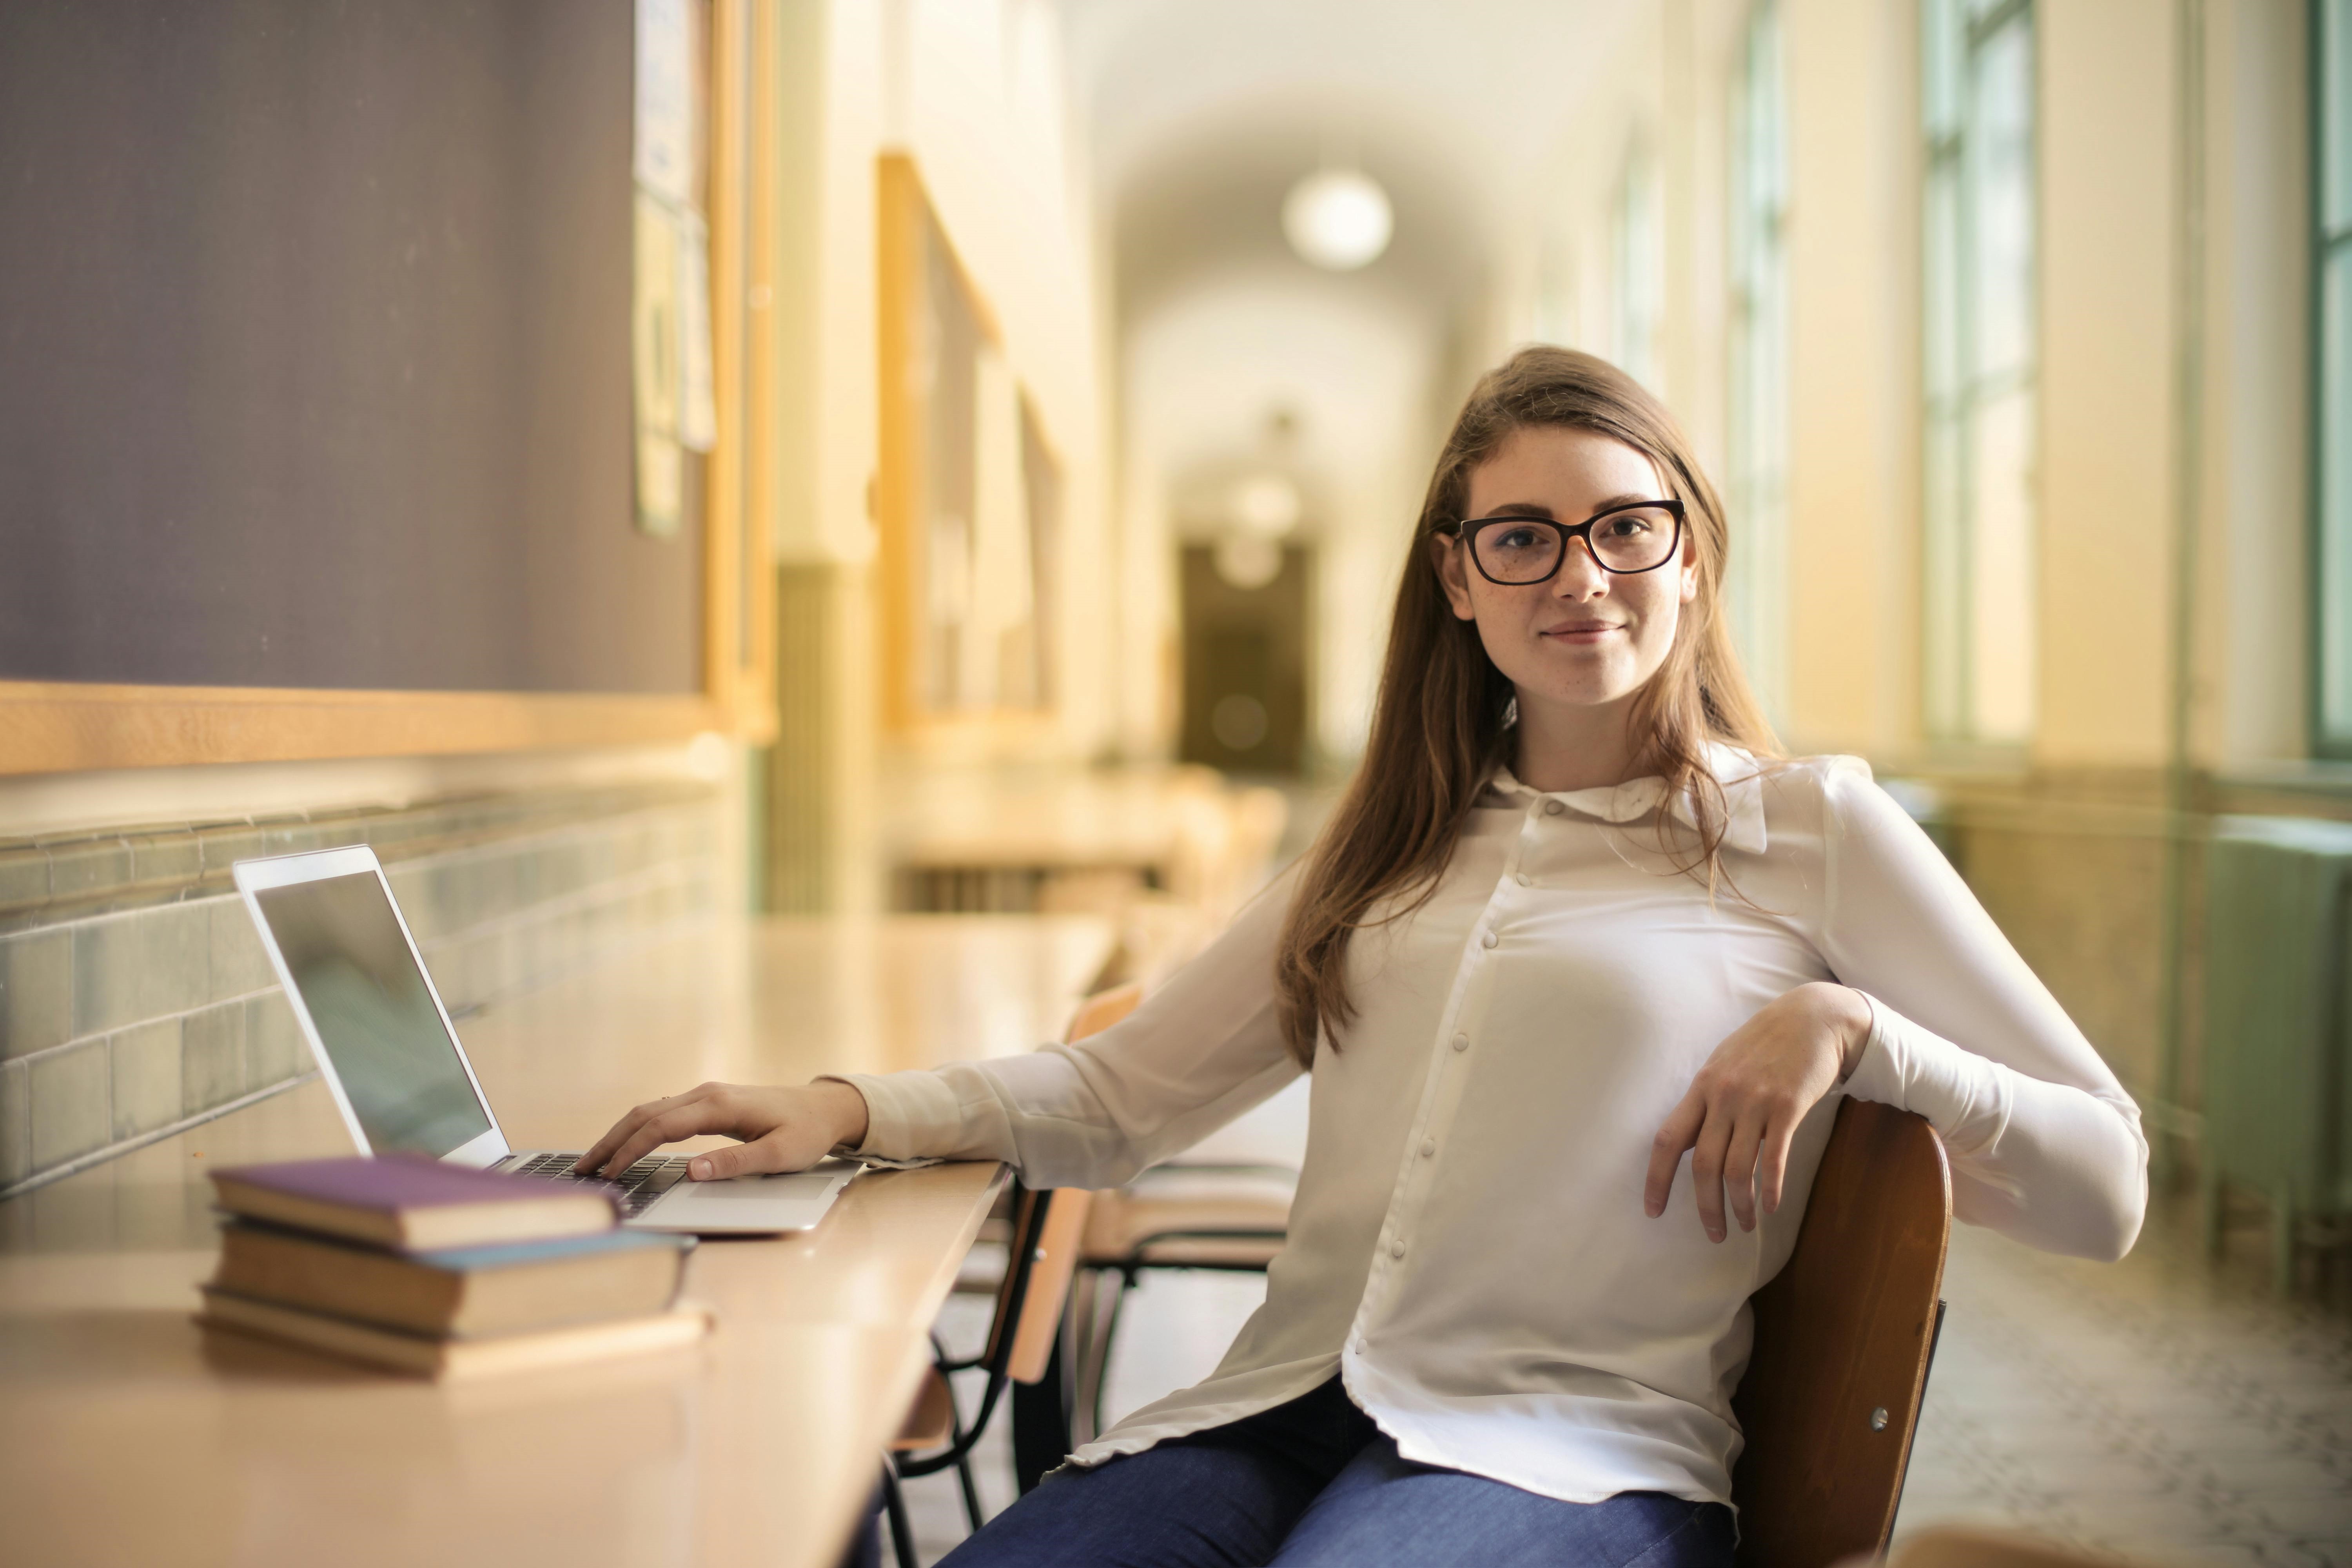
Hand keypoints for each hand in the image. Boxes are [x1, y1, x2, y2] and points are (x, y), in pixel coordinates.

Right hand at [572, 1080, 871, 1181]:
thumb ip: (737, 1164)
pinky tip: (626, 1146)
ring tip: (595, 1161)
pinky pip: (663, 1112)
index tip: (610, 1175)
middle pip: (645, 1114)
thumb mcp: (780, 1155)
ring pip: (650, 1110)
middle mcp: (707, 1094)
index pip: (661, 1128)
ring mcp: (706, 1096)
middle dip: (611, 1142)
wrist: (826, 1108)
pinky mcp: (709, 1103)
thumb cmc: (807, 1132)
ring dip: (620, 1134)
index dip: (630, 1151)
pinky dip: (638, 1129)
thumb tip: (694, 1171)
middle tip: (584, 1170)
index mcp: (720, 1105)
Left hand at [1643, 982, 1871, 1242]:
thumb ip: (1706, 1099)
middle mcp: (1723, 1096)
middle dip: (1705, 1207)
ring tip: (1743, 1226)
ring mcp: (1755, 1101)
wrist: (1813, 1018)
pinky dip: (1769, 1189)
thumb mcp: (1724, 1063)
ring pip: (1736, 1168)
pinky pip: (1773, 1158)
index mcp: (1701, 1087)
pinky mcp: (1788, 1107)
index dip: (1656, 1179)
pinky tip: (1769, 1208)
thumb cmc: (1765, 1043)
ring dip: (1738, 1205)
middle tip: (1713, 1234)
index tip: (1652, 1210)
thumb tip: (1686, 1138)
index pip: (1666, 1139)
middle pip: (1701, 1164)